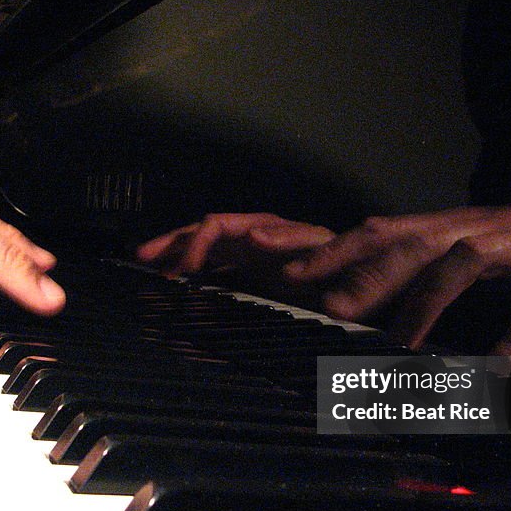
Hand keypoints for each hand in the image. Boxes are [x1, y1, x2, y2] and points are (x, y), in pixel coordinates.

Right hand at [137, 212, 334, 275]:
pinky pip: (219, 271)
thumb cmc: (350, 262)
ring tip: (148, 267)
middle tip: (142, 256)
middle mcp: (255, 237)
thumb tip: (252, 234)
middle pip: (204, 233)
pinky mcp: (257, 274)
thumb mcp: (327, 247)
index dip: (197, 242)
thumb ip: (294, 242)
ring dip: (177, 257)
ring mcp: (254, 255)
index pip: (219, 224)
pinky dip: (196, 276)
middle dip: (172, 242)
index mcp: (268, 227)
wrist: (368, 282)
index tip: (185, 269)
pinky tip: (177, 286)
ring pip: (206, 250)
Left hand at [285, 200, 510, 355]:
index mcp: (453, 226)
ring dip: (429, 304)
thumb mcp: (476, 254)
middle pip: (412, 242)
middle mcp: (481, 227)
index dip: (334, 250)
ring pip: (466, 263)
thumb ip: (426, 272)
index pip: (381, 231)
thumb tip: (362, 300)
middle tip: (325, 308)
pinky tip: (499, 368)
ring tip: (400, 346)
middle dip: (366, 274)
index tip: (287, 273)